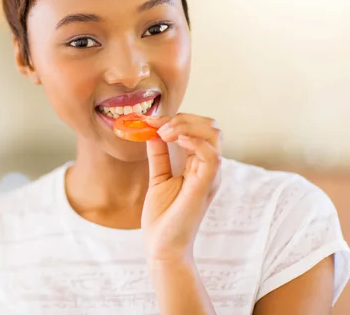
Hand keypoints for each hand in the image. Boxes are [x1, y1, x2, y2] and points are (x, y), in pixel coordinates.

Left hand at [142, 113, 221, 264]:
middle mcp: (208, 168)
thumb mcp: (158, 177)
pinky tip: (174, 140)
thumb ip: (159, 155)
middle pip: (210, 127)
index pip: (199, 129)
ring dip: (186, 126)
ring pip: (214, 135)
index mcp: (199, 165)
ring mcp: (209, 176)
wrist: (162, 247)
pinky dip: (194, 141)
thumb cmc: (163, 217)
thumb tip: (151, 132)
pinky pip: (211, 156)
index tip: (150, 121)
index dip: (176, 119)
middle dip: (182, 118)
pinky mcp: (205, 186)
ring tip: (164, 133)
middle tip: (157, 126)